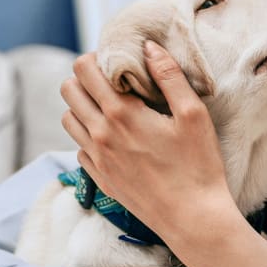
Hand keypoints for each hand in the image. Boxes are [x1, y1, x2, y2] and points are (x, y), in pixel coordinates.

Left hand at [60, 45, 234, 239]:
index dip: (99, 58)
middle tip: (115, 82)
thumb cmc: (198, 167)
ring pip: (68, 119)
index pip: (85, 69)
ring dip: (84, 106)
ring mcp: (97, 159)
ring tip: (112, 108)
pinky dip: (90, 136)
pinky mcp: (100, 178)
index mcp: (122, 113)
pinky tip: (115, 138)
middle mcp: (101, 134)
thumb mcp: (194, 116)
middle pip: (68, 89)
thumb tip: (149, 47)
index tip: (121, 63)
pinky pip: (79, 148)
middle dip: (87, 78)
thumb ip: (170, 76)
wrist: (193, 219)